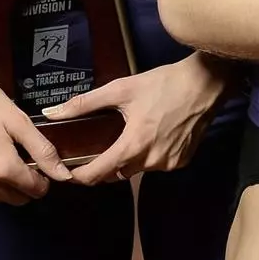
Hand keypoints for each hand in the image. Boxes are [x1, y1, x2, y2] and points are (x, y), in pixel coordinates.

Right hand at [0, 46, 71, 204]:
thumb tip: (64, 175)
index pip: (35, 190)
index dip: (43, 178)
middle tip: (20, 156)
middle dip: (24, 183)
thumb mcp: (18, 120)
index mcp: (2, 168)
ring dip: (3, 185)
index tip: (40, 162)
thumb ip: (43, 151)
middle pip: (16, 198)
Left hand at [45, 53, 231, 184]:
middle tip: (97, 148)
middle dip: (104, 164)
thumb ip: (84, 104)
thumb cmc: (163, 83)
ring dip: (129, 159)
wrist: (206, 83)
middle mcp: (151, 161)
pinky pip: (157, 164)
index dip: (79, 176)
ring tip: (128, 135)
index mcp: (133, 145)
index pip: (98, 174)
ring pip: (137, 169)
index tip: (68, 171)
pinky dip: (149, 155)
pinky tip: (153, 136)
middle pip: (117, 173)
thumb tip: (52, 114)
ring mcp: (169, 163)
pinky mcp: (182, 161)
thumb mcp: (121, 89)